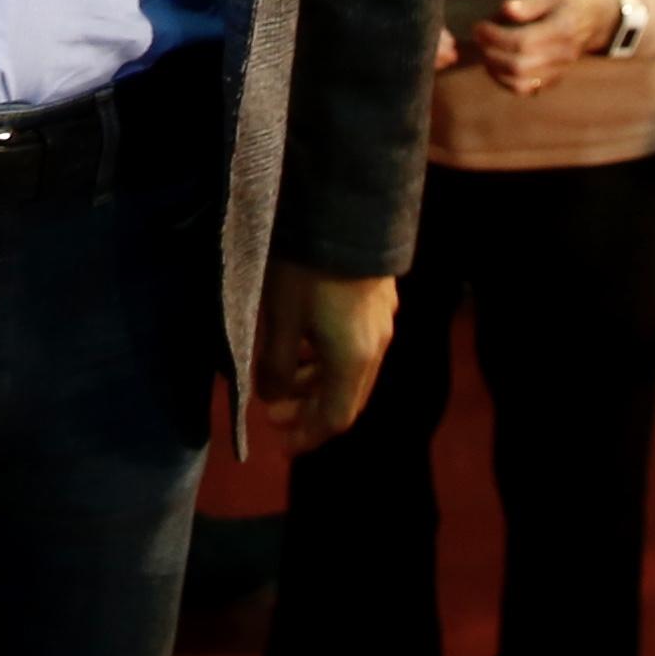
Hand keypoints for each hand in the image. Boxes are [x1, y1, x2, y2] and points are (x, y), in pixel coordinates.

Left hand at [250, 262, 399, 453]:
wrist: (345, 210)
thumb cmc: (306, 268)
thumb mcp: (280, 318)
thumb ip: (275, 366)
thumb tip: (272, 398)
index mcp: (352, 360)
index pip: (335, 418)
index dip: (308, 436)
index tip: (282, 444)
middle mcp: (376, 347)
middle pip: (346, 398)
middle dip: (310, 412)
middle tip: (276, 416)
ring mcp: (383, 323)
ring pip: (352, 372)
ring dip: (318, 384)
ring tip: (285, 381)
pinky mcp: (380, 301)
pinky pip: (356, 348)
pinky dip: (329, 360)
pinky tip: (305, 346)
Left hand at [458, 0, 625, 95]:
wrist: (597, 17)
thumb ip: (530, 1)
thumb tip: (507, 10)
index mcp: (562, 30)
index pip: (522, 42)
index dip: (495, 36)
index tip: (480, 26)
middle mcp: (562, 55)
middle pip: (519, 65)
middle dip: (491, 53)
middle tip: (479, 37)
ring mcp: (559, 70)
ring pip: (521, 82)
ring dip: (495, 69)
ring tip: (484, 50)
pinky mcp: (554, 78)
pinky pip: (526, 89)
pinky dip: (505, 81)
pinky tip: (495, 65)